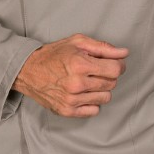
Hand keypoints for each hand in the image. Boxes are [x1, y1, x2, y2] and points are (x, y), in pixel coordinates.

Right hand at [12, 33, 128, 117]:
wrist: (28, 70)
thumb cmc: (54, 54)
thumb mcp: (78, 42)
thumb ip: (103, 47)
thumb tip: (124, 53)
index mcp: (80, 64)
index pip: (115, 69)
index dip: (119, 65)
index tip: (115, 63)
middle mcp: (77, 83)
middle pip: (112, 83)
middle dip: (109, 75)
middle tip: (97, 69)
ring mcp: (72, 99)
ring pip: (105, 98)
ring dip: (102, 88)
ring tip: (90, 80)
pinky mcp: (67, 111)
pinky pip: (94, 110)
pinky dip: (92, 101)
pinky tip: (84, 92)